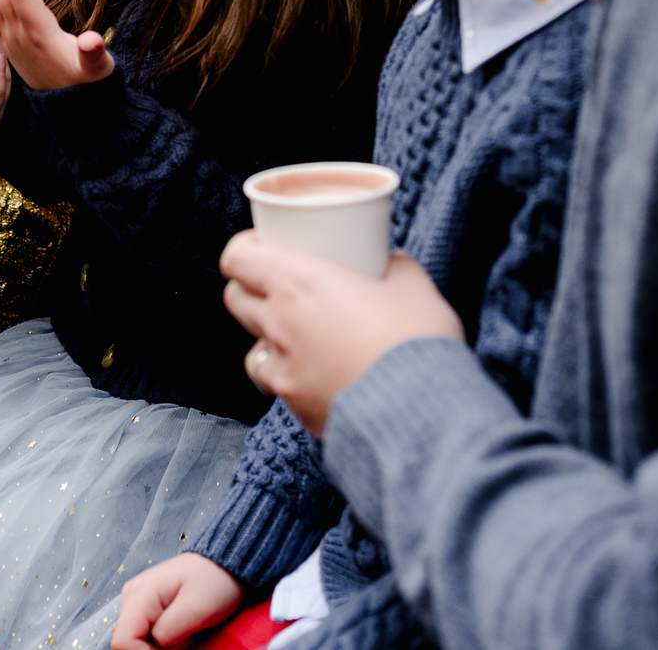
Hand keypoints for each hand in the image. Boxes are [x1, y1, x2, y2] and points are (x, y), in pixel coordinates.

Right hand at [112, 554, 243, 649]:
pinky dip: (165, 643)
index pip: (122, 641)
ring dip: (161, 648)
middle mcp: (132, 597)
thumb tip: (152, 645)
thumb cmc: (214, 583)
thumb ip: (167, 632)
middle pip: (130, 643)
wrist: (224, 565)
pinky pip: (148, 637)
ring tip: (186, 633)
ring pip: (139, 642)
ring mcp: (139, 603)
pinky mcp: (148, 610)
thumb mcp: (195, 610)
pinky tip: (182, 632)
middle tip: (186, 639)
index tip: (176, 649)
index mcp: (139, 594)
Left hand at [221, 233, 463, 436]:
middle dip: (249, 288)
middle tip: (278, 285)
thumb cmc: (415, 342)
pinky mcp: (296, 408)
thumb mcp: (414, 287)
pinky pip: (281, 388)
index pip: (237, 259)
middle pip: (235, 298)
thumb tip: (393, 262)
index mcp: (298, 283)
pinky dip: (293, 379)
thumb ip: (396, 267)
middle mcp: (279, 324)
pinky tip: (319, 377)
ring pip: (253, 350)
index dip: (244, 249)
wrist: (422, 414)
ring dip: (268, 340)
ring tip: (299, 337)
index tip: (264, 244)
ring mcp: (283, 371)